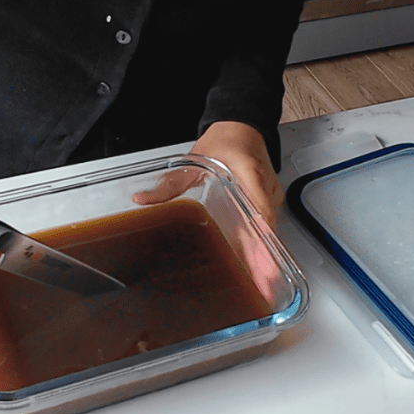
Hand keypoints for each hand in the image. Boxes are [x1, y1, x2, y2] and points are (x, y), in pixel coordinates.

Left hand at [132, 120, 282, 300]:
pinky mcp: (267, 203)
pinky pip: (266, 228)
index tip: (260, 260)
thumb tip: (144, 200)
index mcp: (249, 176)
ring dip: (266, 258)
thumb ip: (170, 184)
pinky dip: (263, 247)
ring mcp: (269, 197)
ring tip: (262, 285)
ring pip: (269, 232)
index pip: (259, 211)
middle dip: (265, 260)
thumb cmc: (227, 140)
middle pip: (267, 230)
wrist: (243, 126)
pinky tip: (258, 267)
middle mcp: (264, 189)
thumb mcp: (195, 160)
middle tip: (262, 286)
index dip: (260, 239)